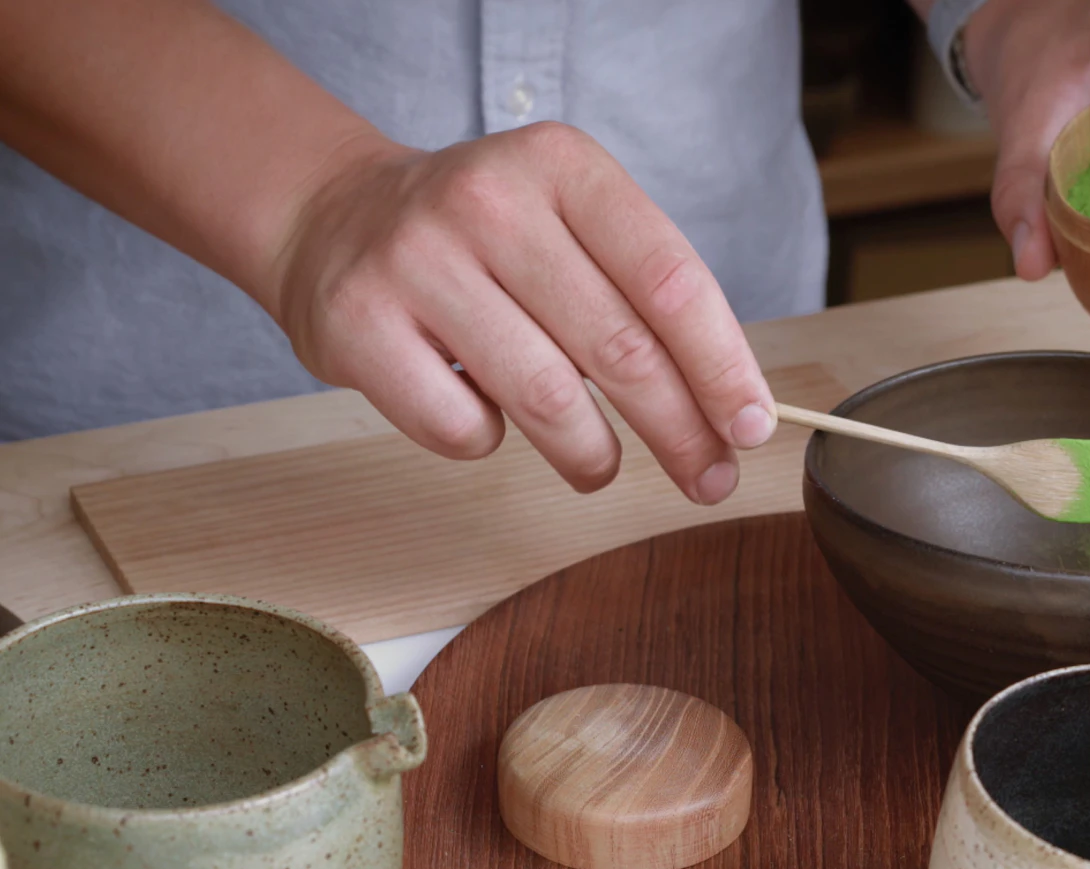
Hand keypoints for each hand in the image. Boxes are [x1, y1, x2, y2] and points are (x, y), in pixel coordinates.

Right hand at [271, 123, 776, 502]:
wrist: (332, 217)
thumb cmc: (483, 240)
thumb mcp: (568, 223)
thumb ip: (643, 295)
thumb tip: (732, 410)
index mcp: (562, 165)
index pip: (670, 280)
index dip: (723, 367)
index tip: (753, 427)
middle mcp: (490, 201)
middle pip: (620, 348)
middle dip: (682, 431)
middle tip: (709, 479)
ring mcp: (416, 261)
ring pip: (548, 400)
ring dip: (593, 456)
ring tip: (600, 465)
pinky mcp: (358, 325)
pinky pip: (463, 429)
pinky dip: (490, 443)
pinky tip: (486, 417)